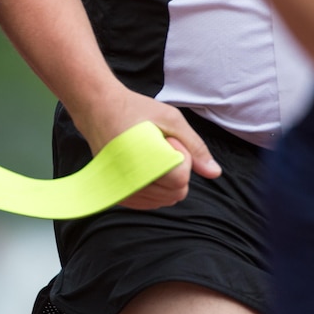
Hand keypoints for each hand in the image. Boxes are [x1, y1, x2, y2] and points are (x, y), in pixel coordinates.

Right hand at [70, 87, 221, 210]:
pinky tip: (147, 168)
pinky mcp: (117, 195)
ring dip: (165, 179)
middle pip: (176, 193)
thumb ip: (195, 147)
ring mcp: (121, 192)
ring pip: (165, 200)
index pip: (181, 180)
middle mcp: (129, 182)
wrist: (98, 110)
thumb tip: (214, 173)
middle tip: (158, 146)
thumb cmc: (135, 110)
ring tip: (148, 154)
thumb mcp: (172, 119)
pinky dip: (156, 188)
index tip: (167, 139)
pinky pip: (150, 203)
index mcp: (142, 163)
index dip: (181, 157)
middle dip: (175, 170)